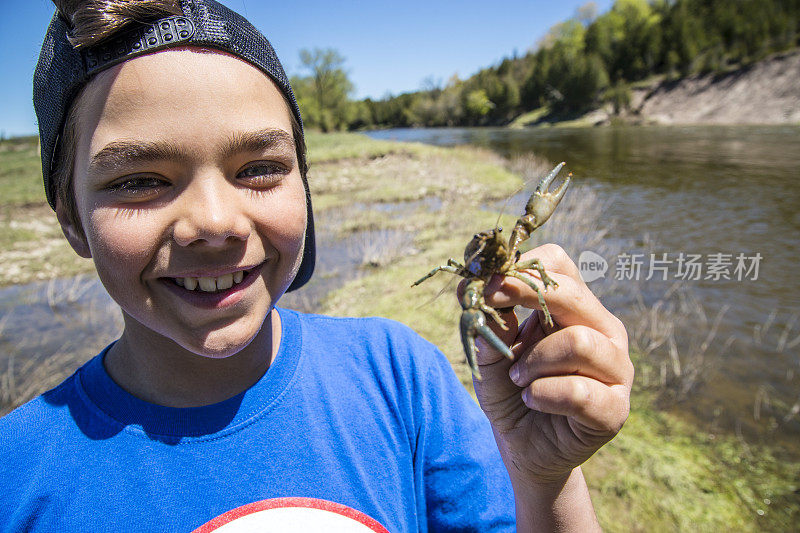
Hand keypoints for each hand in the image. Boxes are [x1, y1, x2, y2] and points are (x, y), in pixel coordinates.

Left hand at [467, 244, 632, 486]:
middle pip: (571, 294)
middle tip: (489, 306)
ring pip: (579, 342)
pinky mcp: (616, 407)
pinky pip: (580, 391)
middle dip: (523, 296)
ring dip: (535, 362)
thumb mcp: (491, 352)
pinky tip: (532, 401)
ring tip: (519, 379)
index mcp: (575, 309)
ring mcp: (617, 368)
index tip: (487, 283)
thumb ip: (488, 321)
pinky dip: (544, 395)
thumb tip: (473, 289)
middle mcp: (603, 330)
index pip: (559, 263)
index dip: (521, 265)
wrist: (523, 446)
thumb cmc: (511, 391)